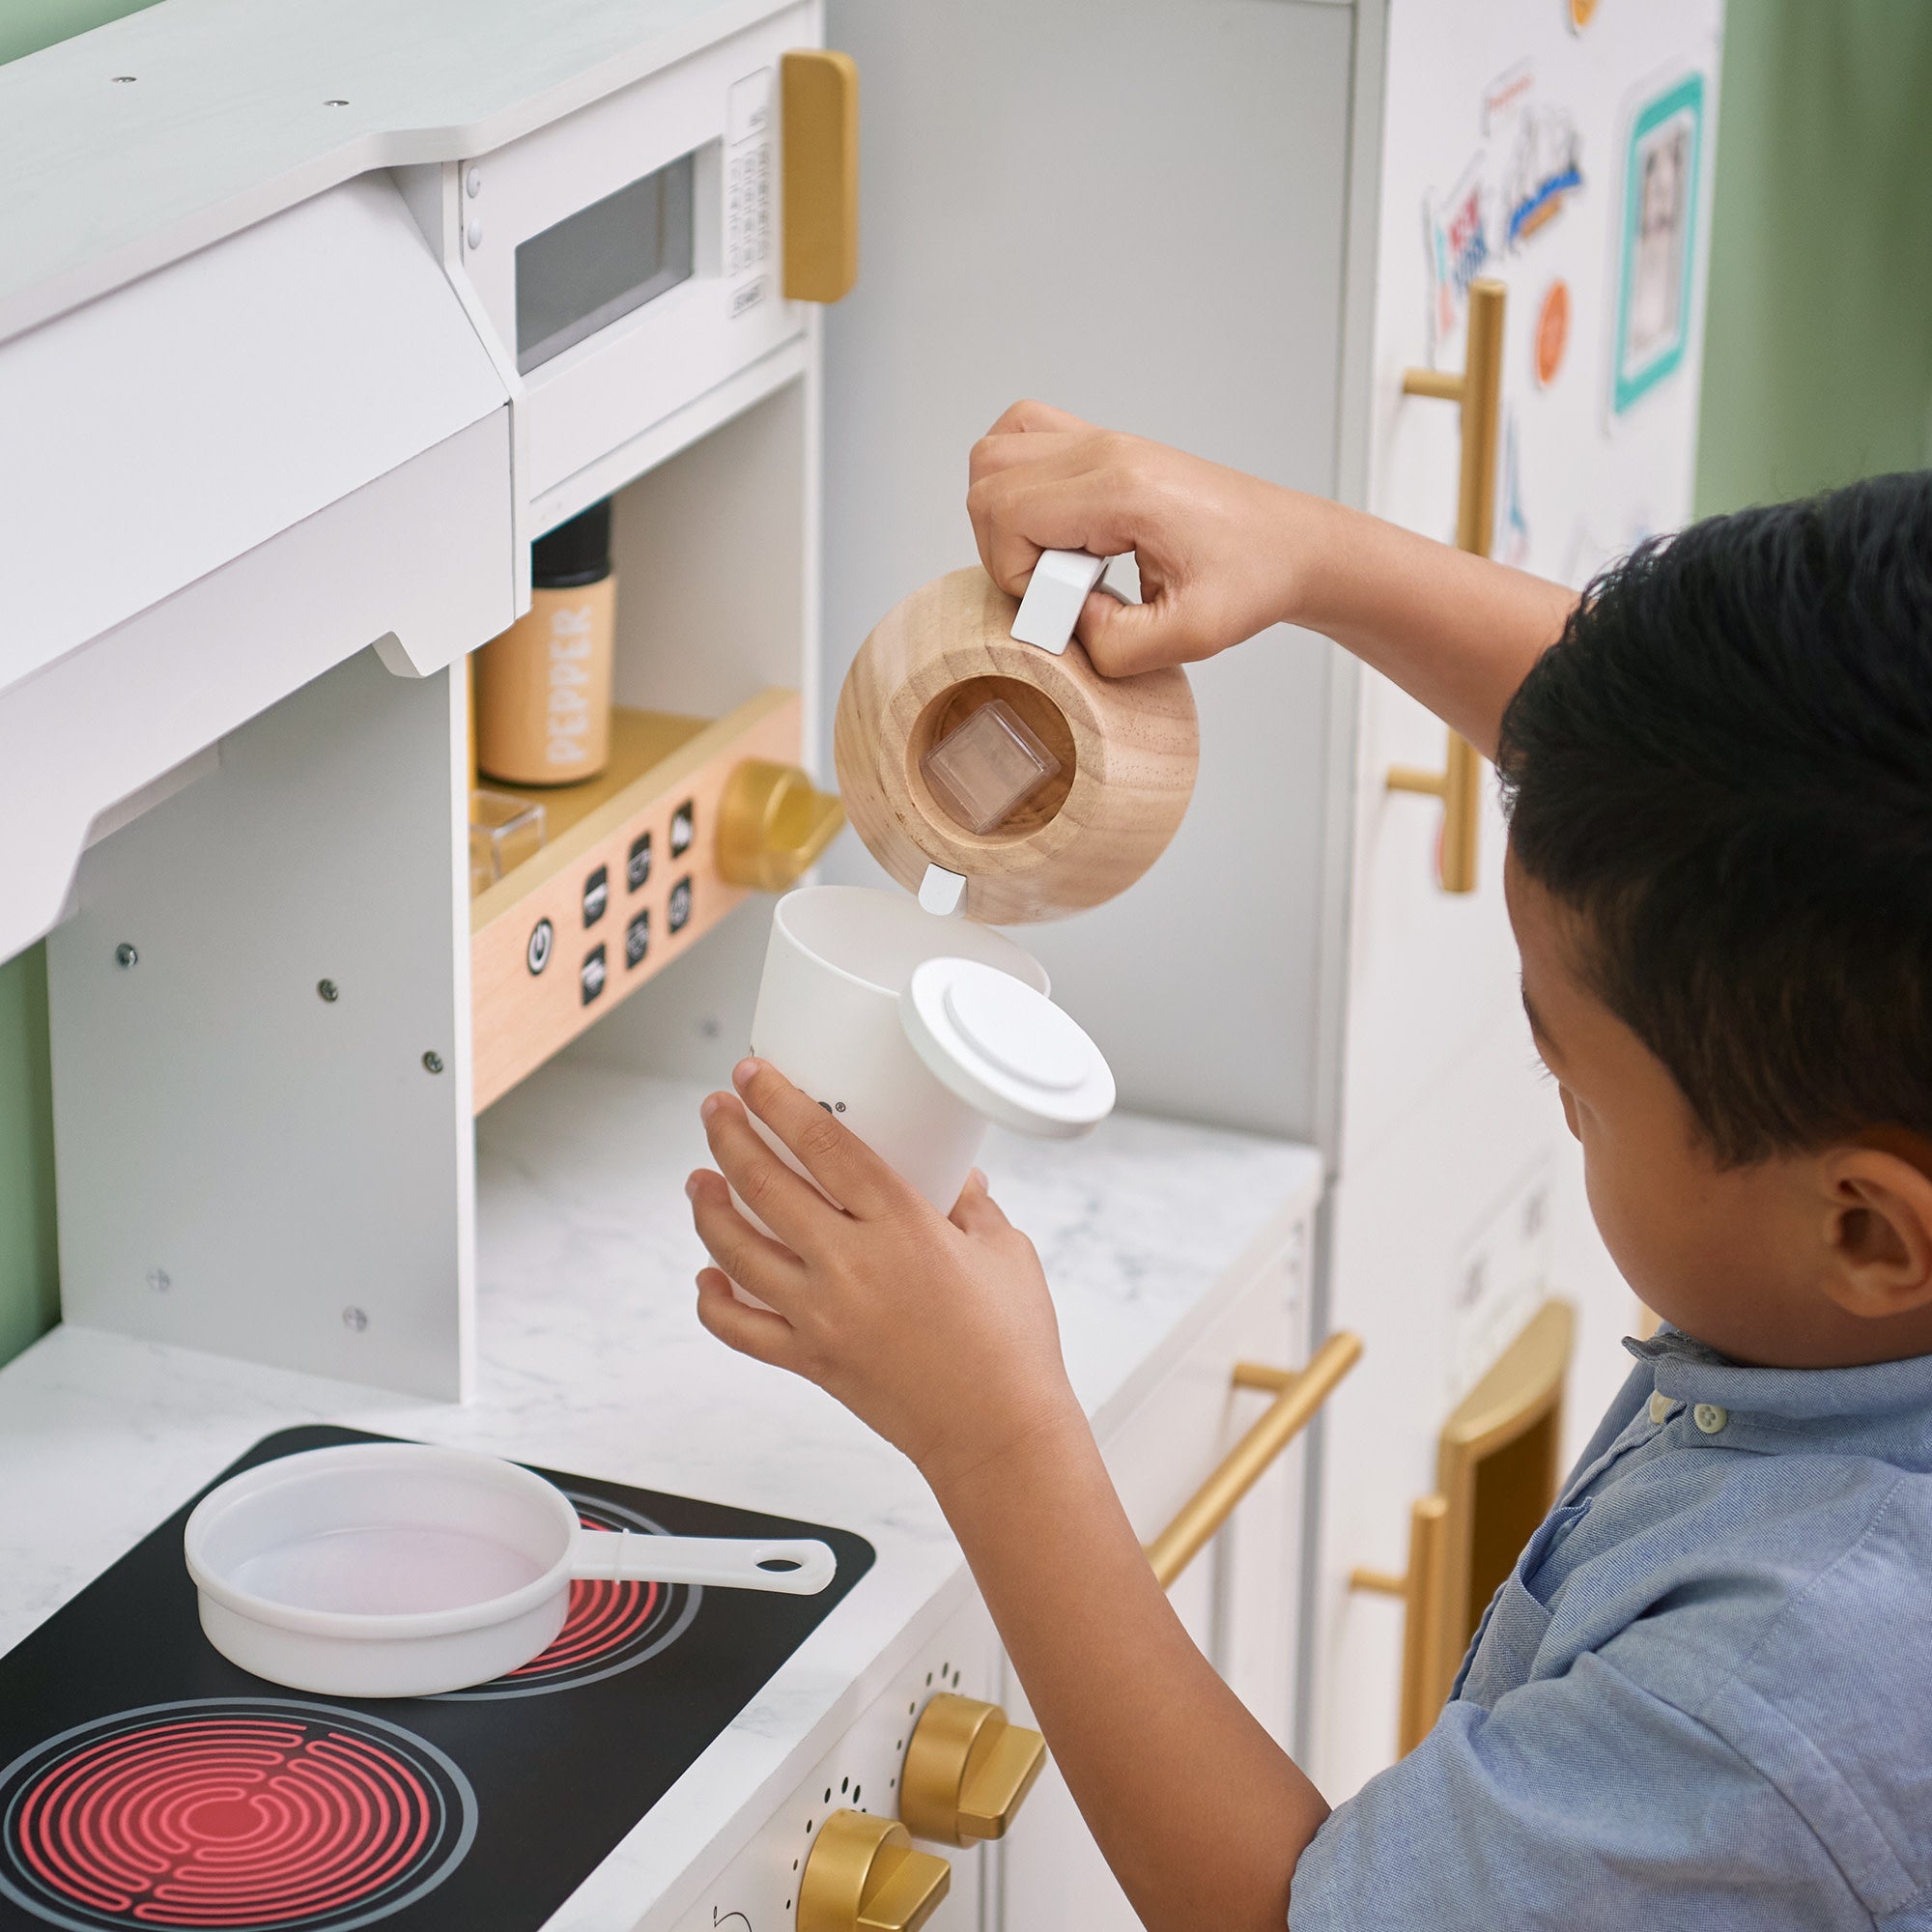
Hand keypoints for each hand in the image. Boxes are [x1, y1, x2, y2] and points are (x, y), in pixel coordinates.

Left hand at [687, 1058, 1081, 1487]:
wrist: (998, 1434)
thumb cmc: (1012, 1344)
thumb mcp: (1004, 1249)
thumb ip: (971, 1202)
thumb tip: (955, 1173)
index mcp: (902, 1226)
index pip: (823, 1144)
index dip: (779, 1101)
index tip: (753, 1075)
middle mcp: (851, 1266)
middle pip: (764, 1186)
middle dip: (730, 1137)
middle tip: (717, 1110)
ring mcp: (823, 1316)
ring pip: (737, 1251)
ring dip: (708, 1208)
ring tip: (699, 1180)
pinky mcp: (811, 1360)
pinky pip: (740, 1328)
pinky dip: (713, 1299)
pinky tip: (707, 1273)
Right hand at [966, 399, 1315, 675]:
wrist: (1292, 546)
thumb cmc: (1252, 578)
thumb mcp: (1190, 635)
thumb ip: (1113, 644)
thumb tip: (1063, 623)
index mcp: (1123, 488)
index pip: (1006, 512)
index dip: (1014, 573)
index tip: (1068, 603)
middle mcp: (1106, 451)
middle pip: (988, 477)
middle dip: (1000, 547)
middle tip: (1055, 585)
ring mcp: (1102, 440)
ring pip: (994, 454)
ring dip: (1001, 514)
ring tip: (1052, 557)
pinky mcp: (1103, 445)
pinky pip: (1023, 437)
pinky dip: (1015, 483)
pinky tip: (1052, 527)